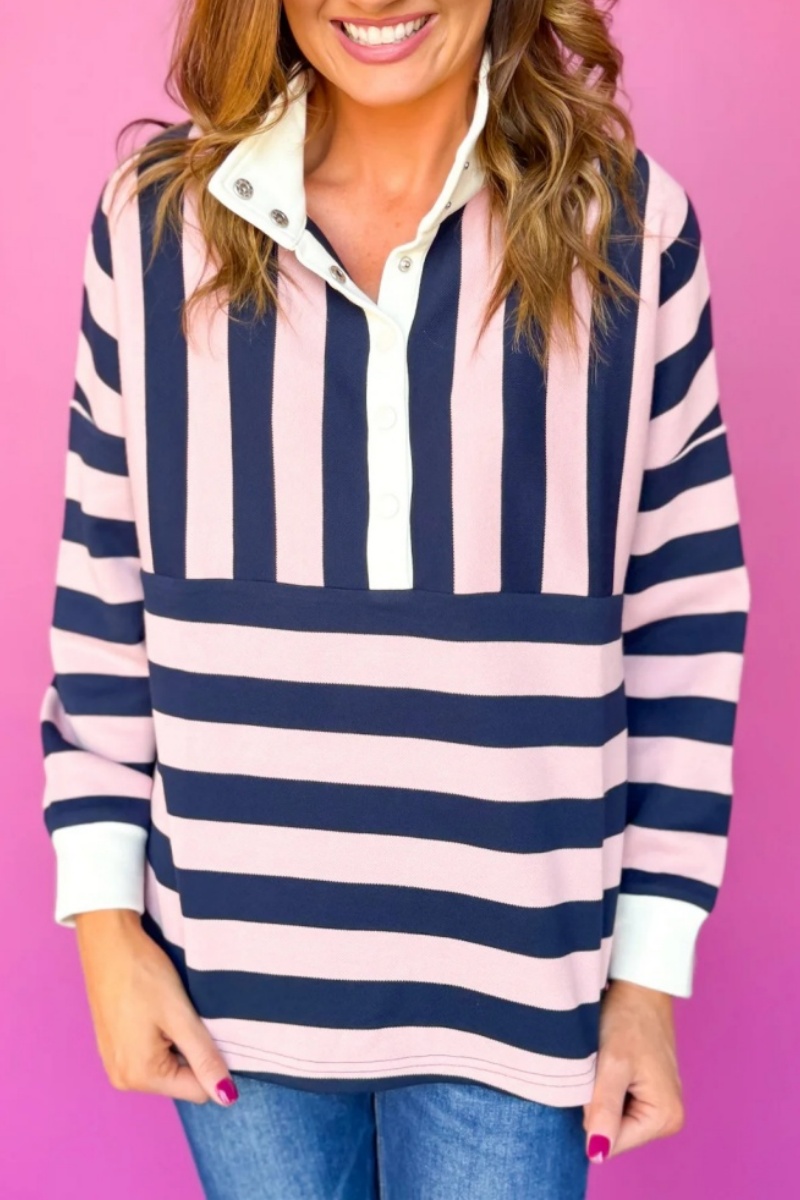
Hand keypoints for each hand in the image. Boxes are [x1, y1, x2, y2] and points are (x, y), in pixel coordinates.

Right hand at [73, 908, 238, 1105]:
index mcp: (140, 1076)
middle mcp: (123, 1079)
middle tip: (183, 1014)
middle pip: (181, 1080)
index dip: (211, 1060)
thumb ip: (204, 1058)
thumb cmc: (143, 974)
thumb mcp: (180, 1015)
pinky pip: (150, 1054)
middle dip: (191, 1051)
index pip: (198, 1090)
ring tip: (167, 1009)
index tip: (205, 1027)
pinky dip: (162, 1036)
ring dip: (177, 1042)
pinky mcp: (113, 1047)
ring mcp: (115, 1064)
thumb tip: (226, 1097)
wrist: (107, 940)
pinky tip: (155, 1009)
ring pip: (167, 1066)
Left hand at [582, 978, 684, 1161]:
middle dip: (597, 1105)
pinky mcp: (649, 1092)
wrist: (639, 986)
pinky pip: (617, 1103)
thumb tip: (598, 1153)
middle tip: (600, 1068)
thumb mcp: (612, 1063)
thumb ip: (604, 1108)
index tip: (596, 1078)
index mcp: (664, 1117)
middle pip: (613, 1132)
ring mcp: (660, 1105)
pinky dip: (605, 1086)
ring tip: (605, 1063)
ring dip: (600, 1095)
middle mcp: (668, 1118)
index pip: (612, 1142)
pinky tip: (610, 1063)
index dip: (592, 1113)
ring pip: (612, 1117)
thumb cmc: (628, 1018)